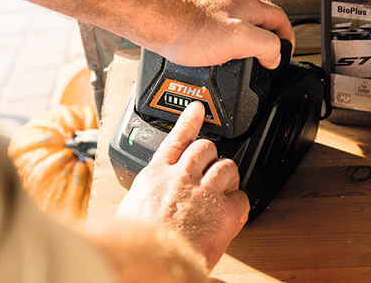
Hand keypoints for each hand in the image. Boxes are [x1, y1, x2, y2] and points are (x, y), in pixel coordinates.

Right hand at [115, 102, 249, 269]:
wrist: (154, 261)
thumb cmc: (138, 243)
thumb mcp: (128, 213)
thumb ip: (141, 199)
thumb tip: (138, 206)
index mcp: (154, 176)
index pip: (175, 140)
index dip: (188, 122)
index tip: (197, 109)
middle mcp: (181, 177)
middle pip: (205, 148)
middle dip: (210, 155)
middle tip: (210, 167)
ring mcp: (204, 191)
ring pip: (227, 166)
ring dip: (228, 176)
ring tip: (224, 190)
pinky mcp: (224, 210)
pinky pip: (242, 198)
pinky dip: (240, 206)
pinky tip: (232, 215)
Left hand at [120, 0, 294, 68]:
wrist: (149, 19)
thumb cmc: (184, 27)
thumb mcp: (238, 39)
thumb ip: (265, 45)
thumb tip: (275, 55)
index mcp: (250, 4)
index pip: (282, 21)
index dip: (287, 42)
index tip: (283, 58)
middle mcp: (234, 1)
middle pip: (263, 17)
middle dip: (269, 37)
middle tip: (267, 57)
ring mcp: (214, 5)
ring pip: (241, 21)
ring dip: (247, 38)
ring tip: (244, 57)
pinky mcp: (197, 13)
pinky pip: (219, 27)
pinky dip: (224, 40)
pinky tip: (215, 53)